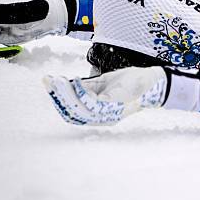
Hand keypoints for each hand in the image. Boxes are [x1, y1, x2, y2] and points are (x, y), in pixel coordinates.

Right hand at [43, 66, 168, 125]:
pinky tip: (76, 81)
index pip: (72, 113)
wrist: (151, 80)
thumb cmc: (129, 82)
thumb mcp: (103, 83)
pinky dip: (81, 93)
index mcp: (98, 114)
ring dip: (66, 95)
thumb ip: (86, 86)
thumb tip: (64, 83)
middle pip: (72, 114)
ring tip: (57, 81)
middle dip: (58, 98)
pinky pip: (92, 104)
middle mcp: (102, 119)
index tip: (48, 84)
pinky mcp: (114, 107)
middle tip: (48, 82)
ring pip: (79, 110)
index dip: (58, 100)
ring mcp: (108, 115)